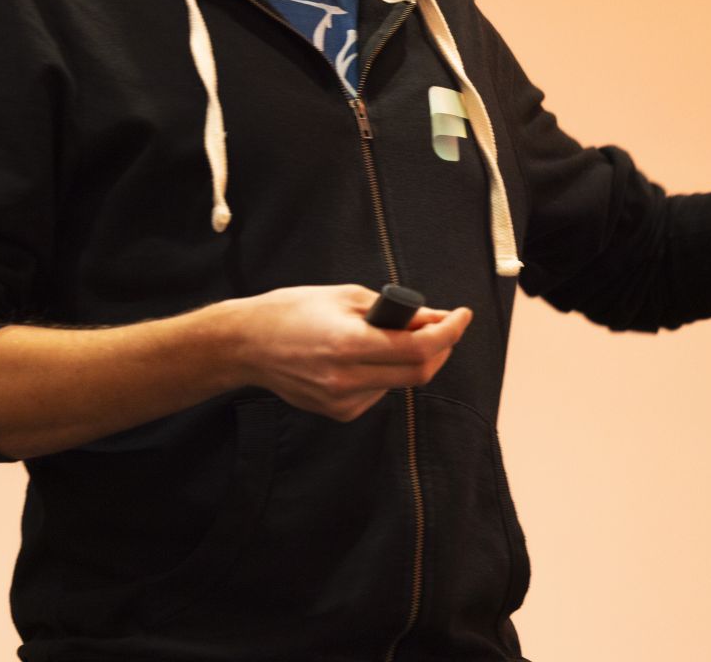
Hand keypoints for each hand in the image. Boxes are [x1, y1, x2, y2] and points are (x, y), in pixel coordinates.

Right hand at [235, 284, 472, 421]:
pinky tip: (363, 357)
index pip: (418, 347)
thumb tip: (434, 318)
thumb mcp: (345, 296)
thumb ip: (393, 310)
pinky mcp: (339, 413)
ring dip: (411, 359)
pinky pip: (378, 392)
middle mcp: (346, 378)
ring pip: (399, 383)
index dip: (449, 332)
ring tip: (394, 336)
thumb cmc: (293, 310)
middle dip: (441, 348)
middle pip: (419, 373)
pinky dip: (385, 373)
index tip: (462, 315)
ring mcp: (342, 401)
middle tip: (445, 327)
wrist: (248, 344)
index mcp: (348, 343)